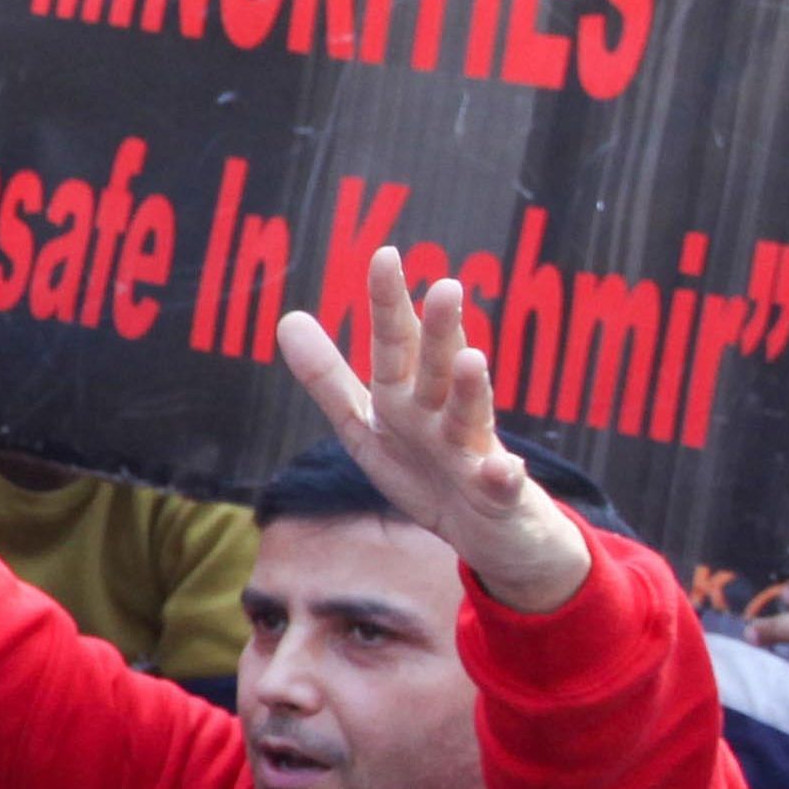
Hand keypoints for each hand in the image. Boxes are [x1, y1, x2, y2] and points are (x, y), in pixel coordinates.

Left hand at [276, 248, 595, 614]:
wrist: (493, 534)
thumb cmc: (426, 470)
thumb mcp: (367, 426)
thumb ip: (328, 378)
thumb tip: (287, 318)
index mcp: (407, 397)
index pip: (397, 343)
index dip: (389, 304)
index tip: (384, 255)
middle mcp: (443, 414)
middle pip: (436, 370)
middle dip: (439, 332)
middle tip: (445, 286)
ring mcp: (476, 452)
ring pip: (471, 417)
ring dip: (471, 389)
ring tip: (471, 358)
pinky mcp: (502, 496)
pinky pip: (500, 486)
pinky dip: (501, 477)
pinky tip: (500, 469)